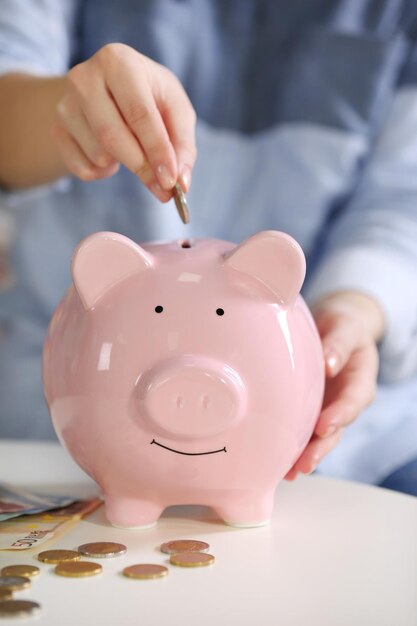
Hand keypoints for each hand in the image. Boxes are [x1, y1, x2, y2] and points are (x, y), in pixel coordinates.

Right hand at [51, 43, 196, 200]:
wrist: (108, 88)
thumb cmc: (149, 97)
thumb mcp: (175, 109)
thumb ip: (182, 144)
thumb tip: (180, 183)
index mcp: (119, 62)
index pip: (139, 113)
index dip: (157, 151)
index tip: (170, 182)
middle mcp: (85, 78)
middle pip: (113, 136)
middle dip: (141, 167)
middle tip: (161, 188)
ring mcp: (65, 105)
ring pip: (98, 154)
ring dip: (123, 165)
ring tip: (132, 150)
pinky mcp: (57, 130)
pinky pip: (82, 168)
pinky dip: (103, 173)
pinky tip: (111, 155)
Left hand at [285, 291, 384, 479]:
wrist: (335, 329)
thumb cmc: (343, 327)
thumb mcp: (346, 327)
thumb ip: (339, 343)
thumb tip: (329, 363)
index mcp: (359, 381)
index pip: (352, 401)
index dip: (339, 416)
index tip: (323, 426)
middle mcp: (344, 401)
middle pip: (336, 429)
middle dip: (321, 448)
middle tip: (305, 463)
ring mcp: (327, 409)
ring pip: (318, 437)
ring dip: (305, 455)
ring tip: (289, 472)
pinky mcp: (309, 411)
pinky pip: (301, 432)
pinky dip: (291, 448)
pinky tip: (277, 463)